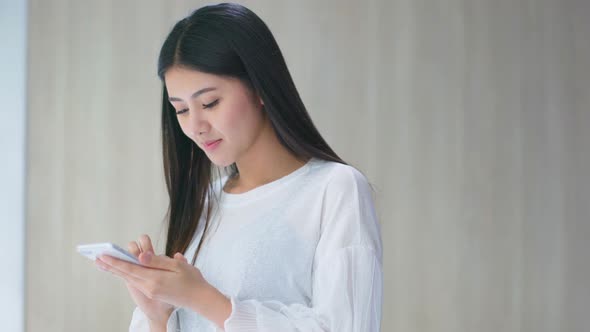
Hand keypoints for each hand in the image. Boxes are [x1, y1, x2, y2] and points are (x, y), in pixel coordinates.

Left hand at [95, 234, 212, 313]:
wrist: (199, 299)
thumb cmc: (192, 280)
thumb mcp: (177, 266)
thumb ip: (158, 261)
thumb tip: (141, 256)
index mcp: (155, 279)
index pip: (131, 268)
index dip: (116, 262)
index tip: (104, 256)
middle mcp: (149, 286)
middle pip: (126, 274)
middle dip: (111, 266)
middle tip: (97, 259)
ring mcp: (150, 291)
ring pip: (129, 278)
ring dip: (117, 270)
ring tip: (105, 264)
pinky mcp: (153, 292)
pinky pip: (136, 281)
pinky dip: (126, 275)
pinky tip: (122, 271)